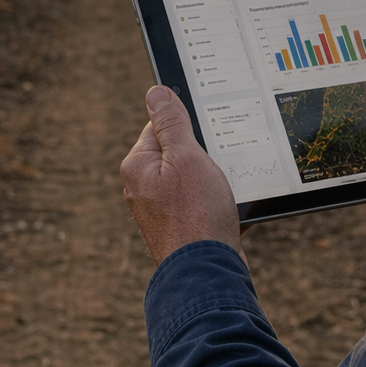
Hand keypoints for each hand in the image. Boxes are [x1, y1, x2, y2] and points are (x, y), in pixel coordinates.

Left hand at [121, 85, 244, 265]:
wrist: (209, 274)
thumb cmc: (196, 215)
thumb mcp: (186, 156)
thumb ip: (171, 122)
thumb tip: (156, 91)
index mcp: (137, 166)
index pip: (160, 126)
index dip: (188, 129)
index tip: (204, 140)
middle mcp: (143, 188)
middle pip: (178, 152)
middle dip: (203, 156)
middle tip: (215, 168)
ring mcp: (162, 210)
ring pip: (194, 178)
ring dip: (213, 180)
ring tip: (221, 194)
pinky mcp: (181, 227)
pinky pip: (202, 202)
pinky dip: (217, 202)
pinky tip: (227, 210)